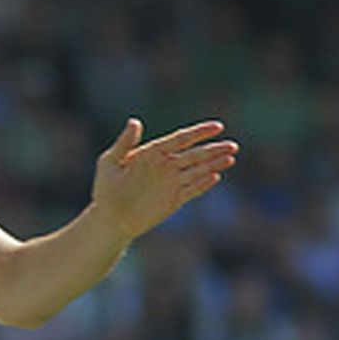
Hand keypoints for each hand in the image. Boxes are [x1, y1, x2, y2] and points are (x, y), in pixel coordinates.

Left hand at [91, 118, 237, 238]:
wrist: (110, 218)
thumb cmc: (106, 188)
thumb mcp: (110, 162)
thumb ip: (124, 143)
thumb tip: (135, 122)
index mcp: (153, 153)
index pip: (180, 139)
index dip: (199, 132)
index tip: (217, 126)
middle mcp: (166, 166)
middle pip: (195, 155)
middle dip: (214, 149)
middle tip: (232, 145)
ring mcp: (172, 182)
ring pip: (198, 170)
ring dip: (214, 164)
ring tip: (230, 158)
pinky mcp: (175, 199)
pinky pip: (192, 190)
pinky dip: (203, 184)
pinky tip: (215, 176)